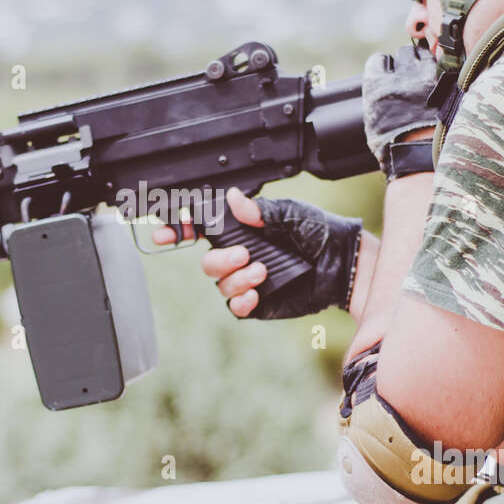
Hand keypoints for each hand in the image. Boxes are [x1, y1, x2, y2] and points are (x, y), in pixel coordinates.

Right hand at [152, 187, 361, 318]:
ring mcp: (248, 279)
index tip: (163, 233)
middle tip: (245, 255)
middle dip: (220, 260)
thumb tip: (231, 198)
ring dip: (237, 279)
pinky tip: (254, 294)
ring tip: (263, 273)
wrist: (341, 264)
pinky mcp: (258, 302)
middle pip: (207, 262)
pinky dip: (240, 300)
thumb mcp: (290, 213)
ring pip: (221, 284)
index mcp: (244, 230)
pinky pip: (235, 306)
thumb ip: (259, 210)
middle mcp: (241, 255)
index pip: (203, 229)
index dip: (180, 230)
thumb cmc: (319, 232)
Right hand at [362, 44, 439, 176]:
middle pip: (402, 54)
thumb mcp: (375, 125)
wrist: (422, 158)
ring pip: (423, 54)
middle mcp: (398, 76)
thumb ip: (379, 103)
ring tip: (428, 76)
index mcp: (376, 86)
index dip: (385, 67)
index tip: (389, 73)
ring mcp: (423, 76)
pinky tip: (441, 82)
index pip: (378, 61)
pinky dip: (441, 70)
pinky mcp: (444, 81)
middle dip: (406, 61)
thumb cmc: (395, 150)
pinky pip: (442, 65)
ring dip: (424, 61)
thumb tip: (384, 96)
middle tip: (411, 74)